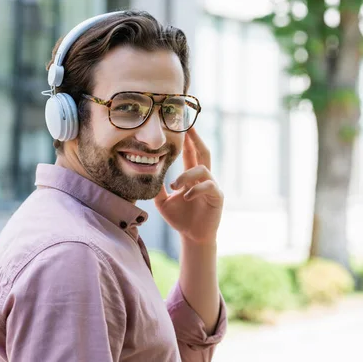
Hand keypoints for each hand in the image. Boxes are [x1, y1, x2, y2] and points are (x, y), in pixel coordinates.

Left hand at [154, 128, 223, 245]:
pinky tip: (186, 197)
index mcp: (192, 176)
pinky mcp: (217, 197)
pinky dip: (195, 190)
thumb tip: (144, 174)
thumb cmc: (179, 218)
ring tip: (174, 186)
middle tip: (188, 126)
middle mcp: (204, 178)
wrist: (192, 237)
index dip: (187, 139)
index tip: (181, 124)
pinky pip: (208, 186)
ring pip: (202, 169)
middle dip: (195, 139)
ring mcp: (212, 186)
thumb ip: (156, 187)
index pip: (190, 153)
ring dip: (186, 175)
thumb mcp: (163, 201)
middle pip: (202, 152)